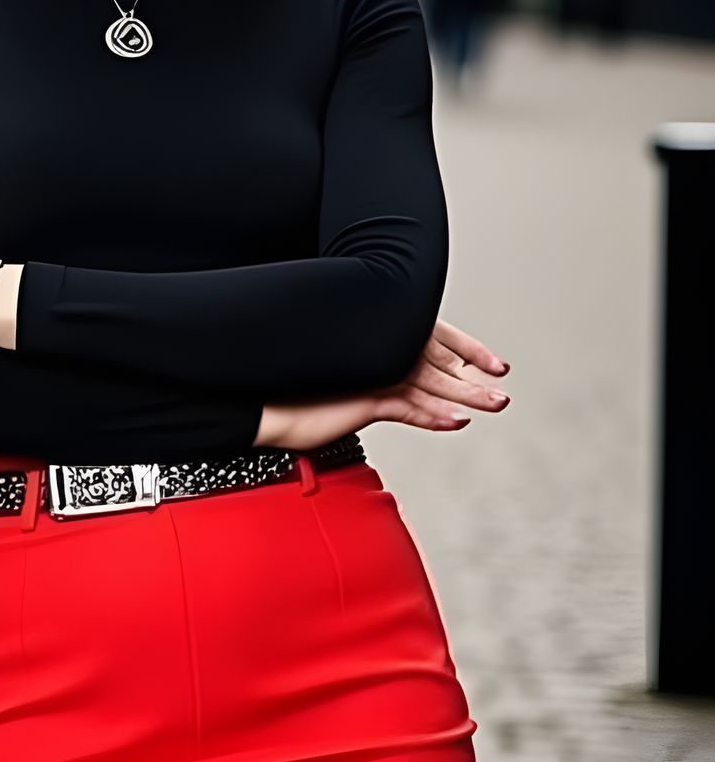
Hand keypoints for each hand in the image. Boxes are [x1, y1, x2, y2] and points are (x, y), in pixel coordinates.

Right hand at [257, 316, 510, 450]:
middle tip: (501, 391)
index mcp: (373, 341)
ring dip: (466, 397)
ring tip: (494, 404)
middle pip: (436, 364)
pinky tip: (455, 421)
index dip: (464, 350)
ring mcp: (371, 373)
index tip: (490, 363)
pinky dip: (432, 416)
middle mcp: (377, 351)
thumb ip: (367, 381)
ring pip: (429, 385)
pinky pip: (405, 406)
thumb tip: (389, 388)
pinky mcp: (363, 397)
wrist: (260, 402)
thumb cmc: (290, 390)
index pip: (430, 340)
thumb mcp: (337, 381)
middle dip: (472, 379)